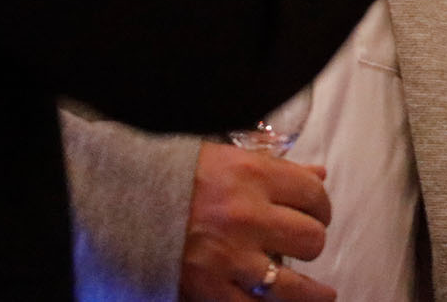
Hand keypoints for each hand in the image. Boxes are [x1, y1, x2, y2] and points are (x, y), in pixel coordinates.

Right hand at [179, 143, 335, 301]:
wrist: (121, 199)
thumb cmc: (174, 174)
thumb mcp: (227, 158)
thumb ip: (276, 168)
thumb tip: (318, 174)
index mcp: (253, 176)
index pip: (313, 193)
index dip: (320, 204)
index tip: (316, 210)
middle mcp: (248, 216)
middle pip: (311, 238)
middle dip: (312, 240)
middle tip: (306, 242)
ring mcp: (230, 257)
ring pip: (292, 284)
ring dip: (311, 291)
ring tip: (324, 294)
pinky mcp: (210, 289)